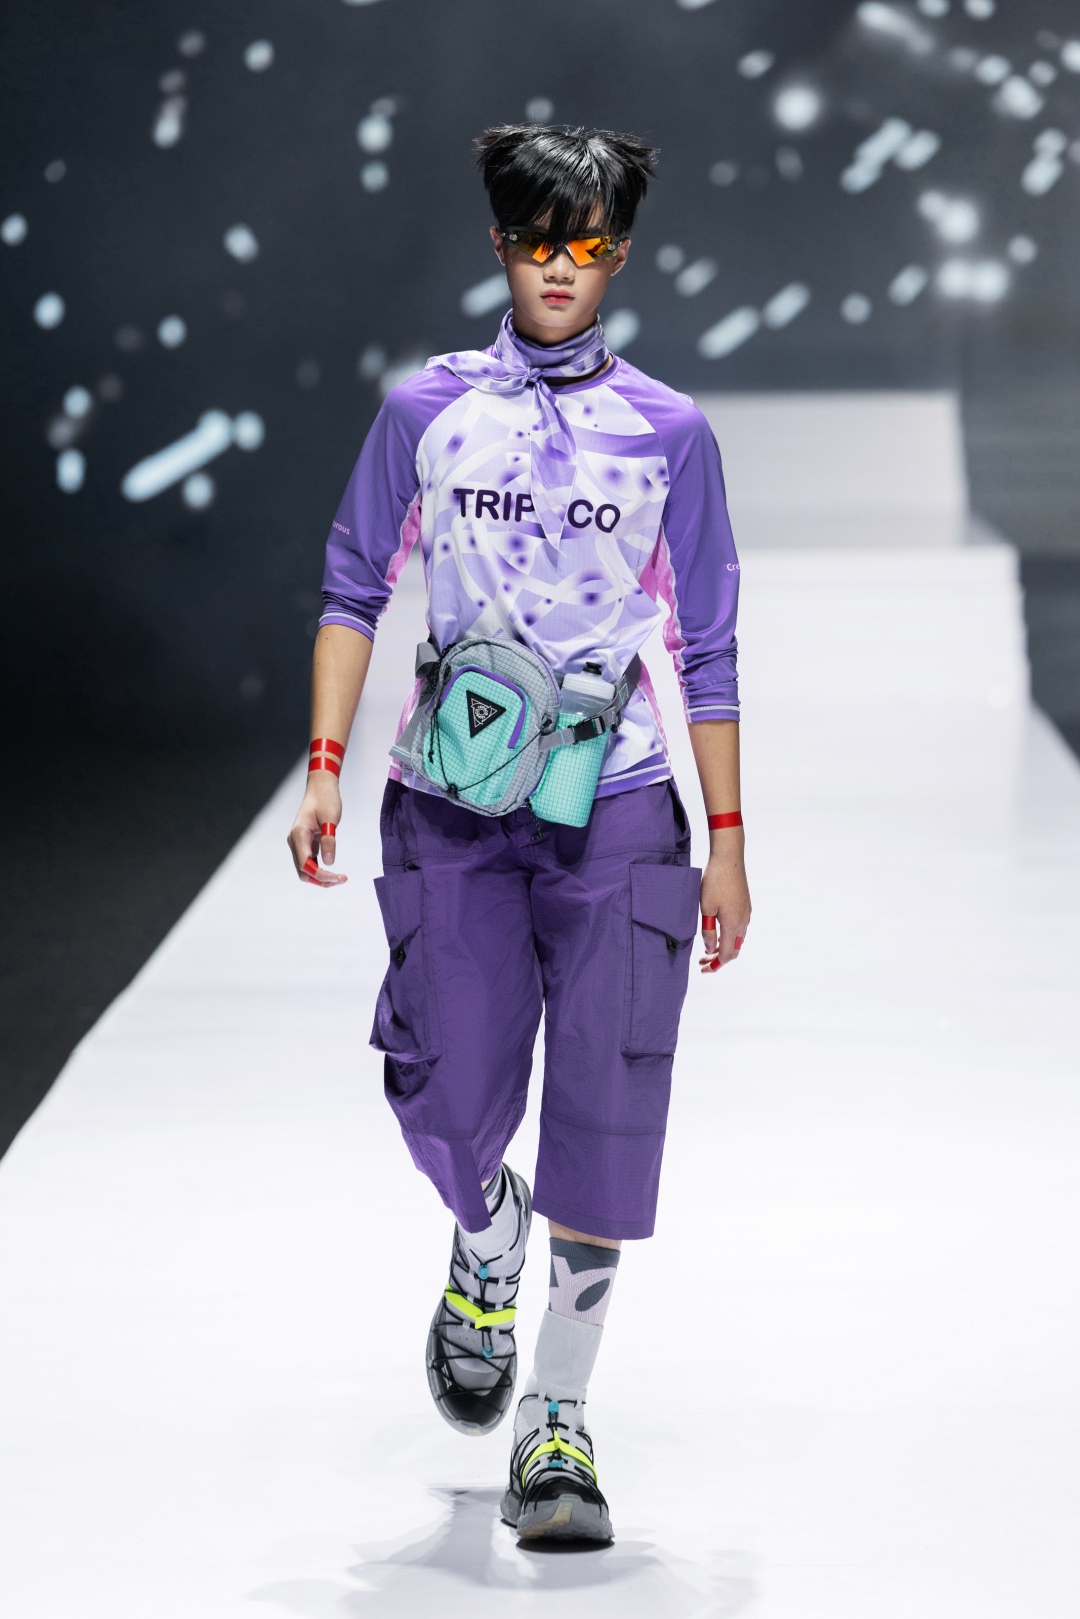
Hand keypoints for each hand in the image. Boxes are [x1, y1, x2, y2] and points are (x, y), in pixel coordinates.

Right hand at [287, 779, 346, 887]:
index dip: (320, 875)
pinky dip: (320, 869)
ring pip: (305, 869)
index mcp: (299, 835)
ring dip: (321, 877)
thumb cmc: (325, 799)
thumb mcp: (331, 818)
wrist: (320, 788)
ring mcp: (298, 843)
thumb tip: (329, 862)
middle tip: (341, 879)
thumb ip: (329, 840)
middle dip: (321, 879)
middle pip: (303, 871)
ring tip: (340, 878)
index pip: (305, 864)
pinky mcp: (305, 844)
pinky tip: (333, 871)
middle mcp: (295, 841)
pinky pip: (310, 862)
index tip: (337, 877)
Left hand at [699, 848, 749, 972]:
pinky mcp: (745, 905)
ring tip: (707, 948)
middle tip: (702, 961)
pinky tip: (717, 932)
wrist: (729, 858)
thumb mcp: (706, 908)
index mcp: (733, 925)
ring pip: (737, 939)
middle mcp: (743, 922)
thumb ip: (708, 932)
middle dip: (718, 958)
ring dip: (724, 947)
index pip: (727, 955)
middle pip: (734, 950)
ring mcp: (746, 913)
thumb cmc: (714, 881)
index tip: (703, 968)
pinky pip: (739, 929)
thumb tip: (710, 948)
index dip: (715, 965)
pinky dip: (729, 936)